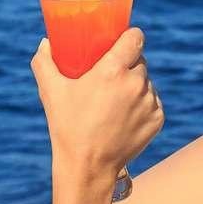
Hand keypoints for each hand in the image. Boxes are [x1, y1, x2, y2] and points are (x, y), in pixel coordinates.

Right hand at [30, 26, 162, 183]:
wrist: (88, 166)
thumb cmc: (67, 127)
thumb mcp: (51, 92)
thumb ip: (44, 62)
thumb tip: (46, 42)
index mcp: (112, 71)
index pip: (135, 38)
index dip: (130, 36)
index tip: (123, 40)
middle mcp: (136, 83)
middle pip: (139, 60)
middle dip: (127, 63)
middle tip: (111, 74)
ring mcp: (149, 102)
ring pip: (147, 82)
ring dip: (136, 84)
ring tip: (116, 98)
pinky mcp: (158, 119)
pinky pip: (153, 102)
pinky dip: (142, 104)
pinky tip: (126, 114)